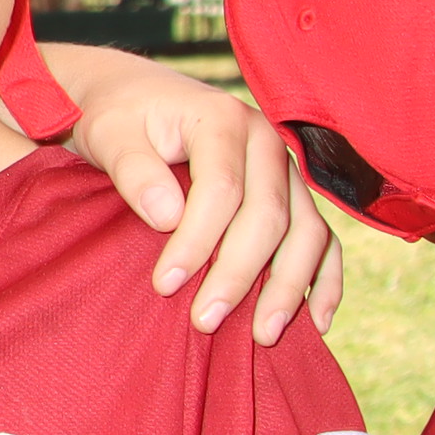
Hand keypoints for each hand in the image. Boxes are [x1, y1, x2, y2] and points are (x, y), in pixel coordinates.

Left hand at [59, 57, 342, 338]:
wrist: (135, 98)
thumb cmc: (118, 118)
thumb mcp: (110, 134)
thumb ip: (134, 171)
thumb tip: (167, 218)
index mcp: (223, 120)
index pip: (222, 190)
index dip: (196, 242)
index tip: (165, 285)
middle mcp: (266, 142)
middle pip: (269, 216)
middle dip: (238, 275)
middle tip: (204, 321)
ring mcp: (285, 171)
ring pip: (305, 232)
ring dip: (288, 287)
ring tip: (261, 335)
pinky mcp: (292, 196)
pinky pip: (323, 240)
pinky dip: (325, 280)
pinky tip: (316, 323)